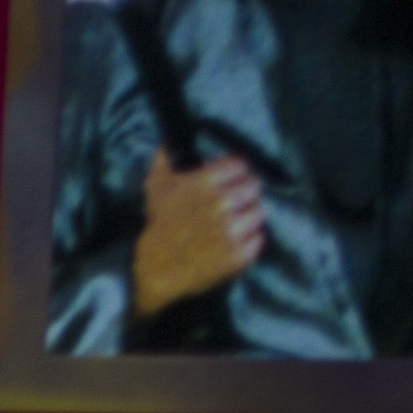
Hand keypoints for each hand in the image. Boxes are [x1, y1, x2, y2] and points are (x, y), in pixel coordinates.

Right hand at [131, 151, 264, 317]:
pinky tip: (234, 242)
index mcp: (206, 182)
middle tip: (233, 205)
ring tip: (234, 224)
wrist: (155, 269)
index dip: (234, 174)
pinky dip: (249, 241)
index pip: (240, 166)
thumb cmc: (159, 224)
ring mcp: (231, 229)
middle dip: (243, 195)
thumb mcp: (156, 188)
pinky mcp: (238, 253)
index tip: (228, 184)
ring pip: (258, 212)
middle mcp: (221, 203)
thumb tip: (165, 143)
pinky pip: (258, 239)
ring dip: (248, 217)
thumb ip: (163, 161)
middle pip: (253, 187)